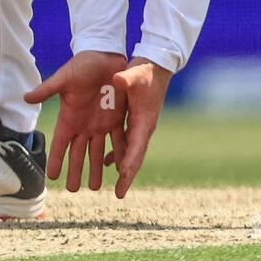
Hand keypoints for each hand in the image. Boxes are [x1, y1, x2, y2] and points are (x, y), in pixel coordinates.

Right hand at [24, 51, 126, 191]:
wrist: (104, 56)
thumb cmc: (82, 65)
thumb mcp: (64, 78)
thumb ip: (47, 89)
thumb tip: (25, 98)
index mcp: (69, 117)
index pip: (60, 144)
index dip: (56, 160)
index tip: (50, 177)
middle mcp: (83, 124)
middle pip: (78, 153)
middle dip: (76, 171)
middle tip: (74, 190)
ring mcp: (100, 123)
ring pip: (97, 152)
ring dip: (95, 169)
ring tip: (94, 187)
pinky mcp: (116, 119)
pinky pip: (117, 141)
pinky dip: (116, 154)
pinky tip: (117, 168)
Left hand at [105, 56, 172, 198]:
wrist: (155, 66)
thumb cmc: (145, 70)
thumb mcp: (134, 73)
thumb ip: (125, 78)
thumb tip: (116, 79)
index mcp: (143, 120)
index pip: (136, 147)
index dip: (129, 164)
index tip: (122, 179)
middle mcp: (143, 127)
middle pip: (135, 156)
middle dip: (127, 176)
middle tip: (119, 194)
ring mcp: (139, 125)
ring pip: (130, 152)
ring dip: (122, 168)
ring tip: (115, 185)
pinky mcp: (135, 120)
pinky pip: (125, 143)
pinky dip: (117, 153)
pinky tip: (106, 161)